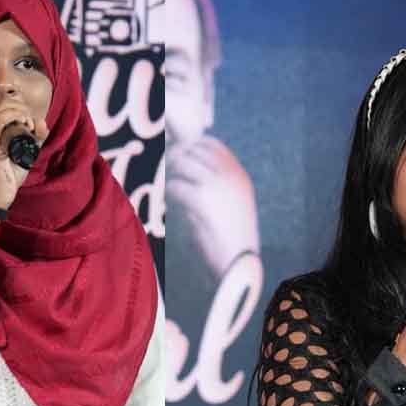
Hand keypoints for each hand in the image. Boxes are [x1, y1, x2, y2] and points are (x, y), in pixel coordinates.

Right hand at [0, 95, 49, 208]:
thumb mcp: (23, 151)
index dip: (20, 105)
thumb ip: (34, 136)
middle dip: (23, 108)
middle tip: (32, 124)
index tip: (30, 121)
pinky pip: (1, 118)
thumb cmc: (6, 174)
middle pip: (1, 102)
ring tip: (29, 127)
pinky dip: (18, 117)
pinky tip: (26, 126)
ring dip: (22, 112)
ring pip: (2, 106)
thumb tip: (41, 121)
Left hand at [167, 136, 259, 277]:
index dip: (191, 145)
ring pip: (182, 163)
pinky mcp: (201, 198)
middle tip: (166, 168)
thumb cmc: (233, 239)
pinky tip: (170, 201)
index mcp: (239, 176)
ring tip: (167, 185)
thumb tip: (185, 167)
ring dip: (171, 173)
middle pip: (194, 149)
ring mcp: (216, 184)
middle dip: (177, 156)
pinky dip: (169, 192)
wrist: (239, 261)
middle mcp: (229, 175)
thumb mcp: (231, 205)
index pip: (212, 144)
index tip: (179, 155)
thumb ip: (214, 185)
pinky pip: (176, 185)